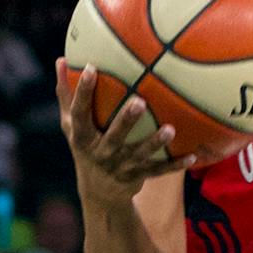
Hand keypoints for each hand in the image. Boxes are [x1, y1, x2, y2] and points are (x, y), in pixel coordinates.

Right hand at [53, 61, 192, 201]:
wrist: (99, 192)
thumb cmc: (86, 146)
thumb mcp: (70, 125)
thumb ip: (66, 95)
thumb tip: (60, 59)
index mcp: (82, 137)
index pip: (80, 112)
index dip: (83, 92)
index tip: (91, 68)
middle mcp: (101, 152)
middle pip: (114, 135)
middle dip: (126, 120)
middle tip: (140, 101)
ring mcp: (120, 166)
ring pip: (139, 154)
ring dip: (155, 143)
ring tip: (170, 129)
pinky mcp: (137, 177)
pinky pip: (158, 171)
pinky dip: (175, 165)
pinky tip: (192, 155)